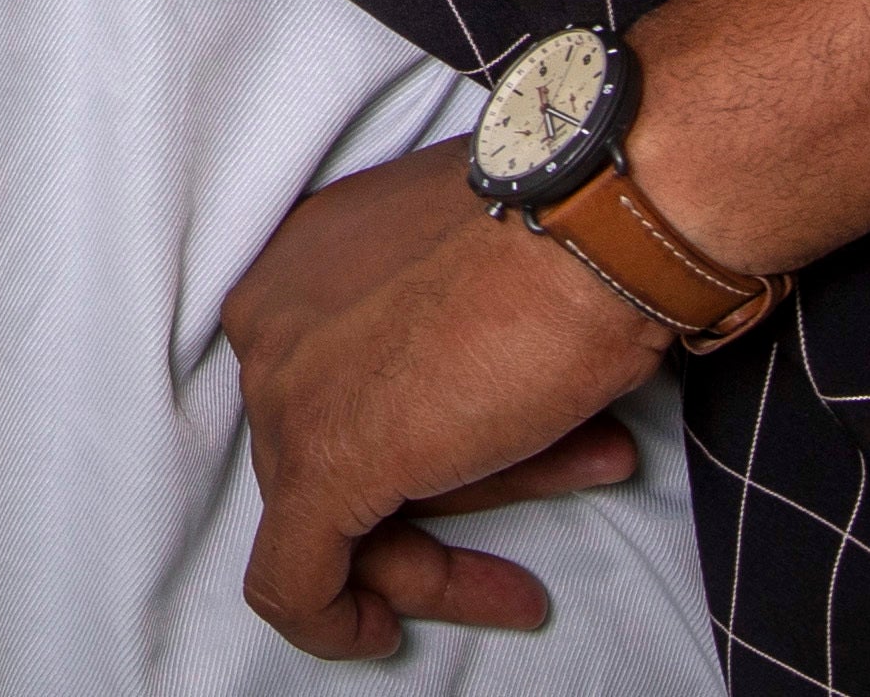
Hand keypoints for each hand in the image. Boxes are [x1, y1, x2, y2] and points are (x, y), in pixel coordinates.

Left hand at [218, 144, 669, 661]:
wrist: (597, 234)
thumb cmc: (562, 246)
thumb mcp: (474, 297)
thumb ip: (436, 358)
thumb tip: (457, 429)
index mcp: (302, 269)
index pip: (338, 394)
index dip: (414, 458)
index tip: (486, 483)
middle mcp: (272, 321)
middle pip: (335, 459)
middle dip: (427, 523)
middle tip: (509, 573)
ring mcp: (288, 392)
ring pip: (326, 524)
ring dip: (429, 571)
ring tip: (517, 592)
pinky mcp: (319, 463)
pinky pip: (292, 581)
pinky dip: (331, 623)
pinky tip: (378, 634)